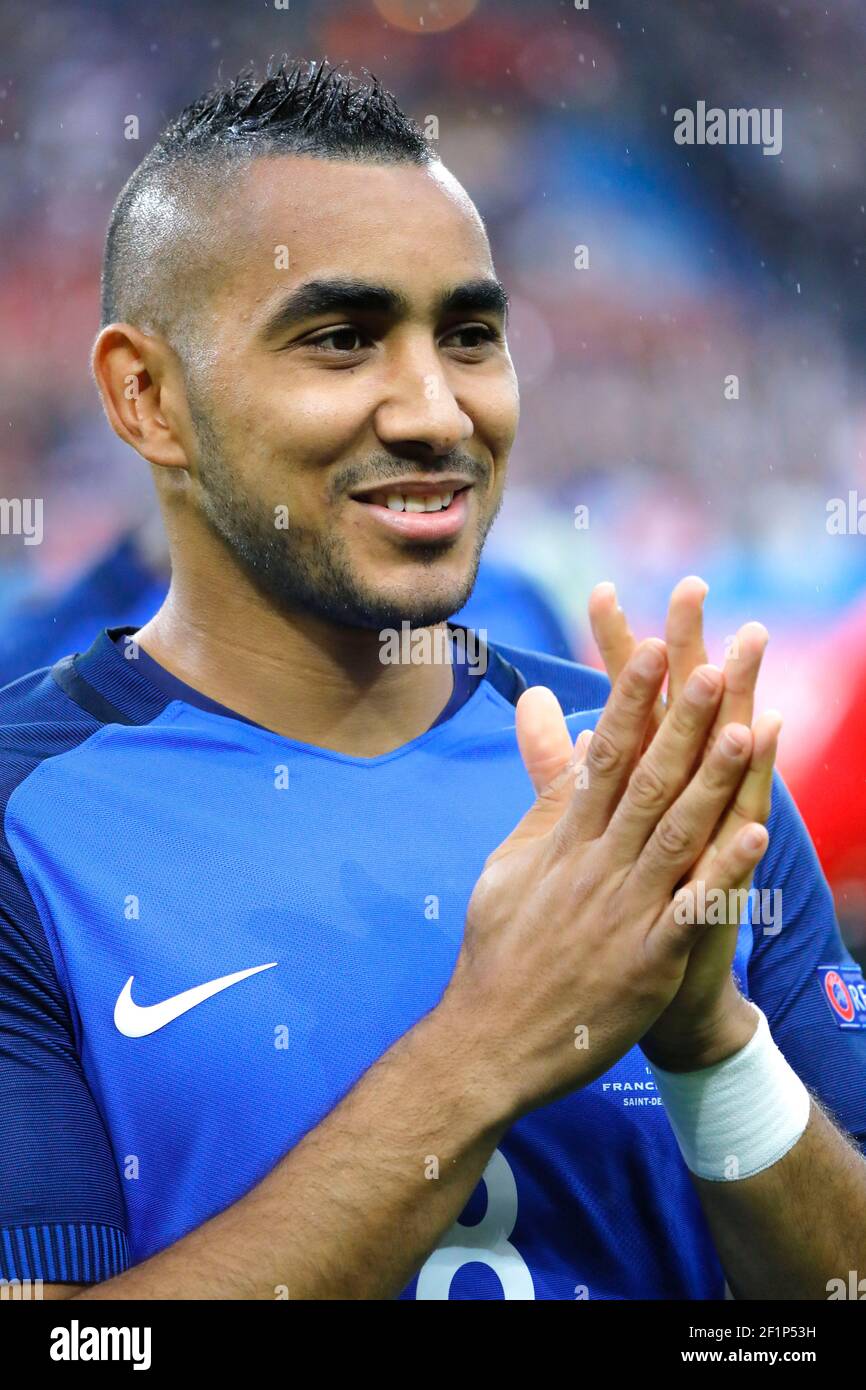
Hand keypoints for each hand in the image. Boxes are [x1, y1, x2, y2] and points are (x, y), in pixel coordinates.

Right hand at [443, 641, 768, 1120]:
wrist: (490, 1042)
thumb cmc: (501, 950)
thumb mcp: (509, 865)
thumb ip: (541, 794)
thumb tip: (544, 718)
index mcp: (562, 843)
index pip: (599, 757)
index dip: (629, 701)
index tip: (653, 649)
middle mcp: (593, 867)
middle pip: (643, 783)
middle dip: (681, 724)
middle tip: (714, 668)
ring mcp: (621, 913)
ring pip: (674, 834)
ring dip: (711, 782)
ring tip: (746, 731)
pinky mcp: (645, 961)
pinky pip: (690, 909)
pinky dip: (722, 871)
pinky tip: (755, 833)